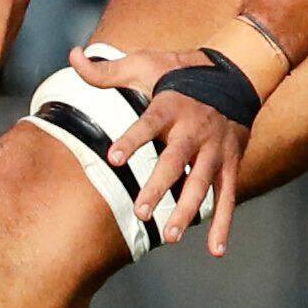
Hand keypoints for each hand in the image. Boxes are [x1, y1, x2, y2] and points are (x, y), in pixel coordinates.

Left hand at [77, 45, 252, 254]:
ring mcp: (215, 149)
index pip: (148, 124)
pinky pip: (228, 196)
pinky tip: (216, 251)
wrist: (236, 72)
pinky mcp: (231, 163)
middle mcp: (194, 129)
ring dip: (188, 211)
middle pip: (176, 161)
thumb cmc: (179, 71)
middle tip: (141, 212)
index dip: (132, 140)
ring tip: (172, 236)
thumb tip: (71, 56)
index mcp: (170, 105)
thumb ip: (106, 70)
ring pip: (202, 184)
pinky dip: (224, 224)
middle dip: (159, 186)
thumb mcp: (145, 63)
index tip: (113, 157)